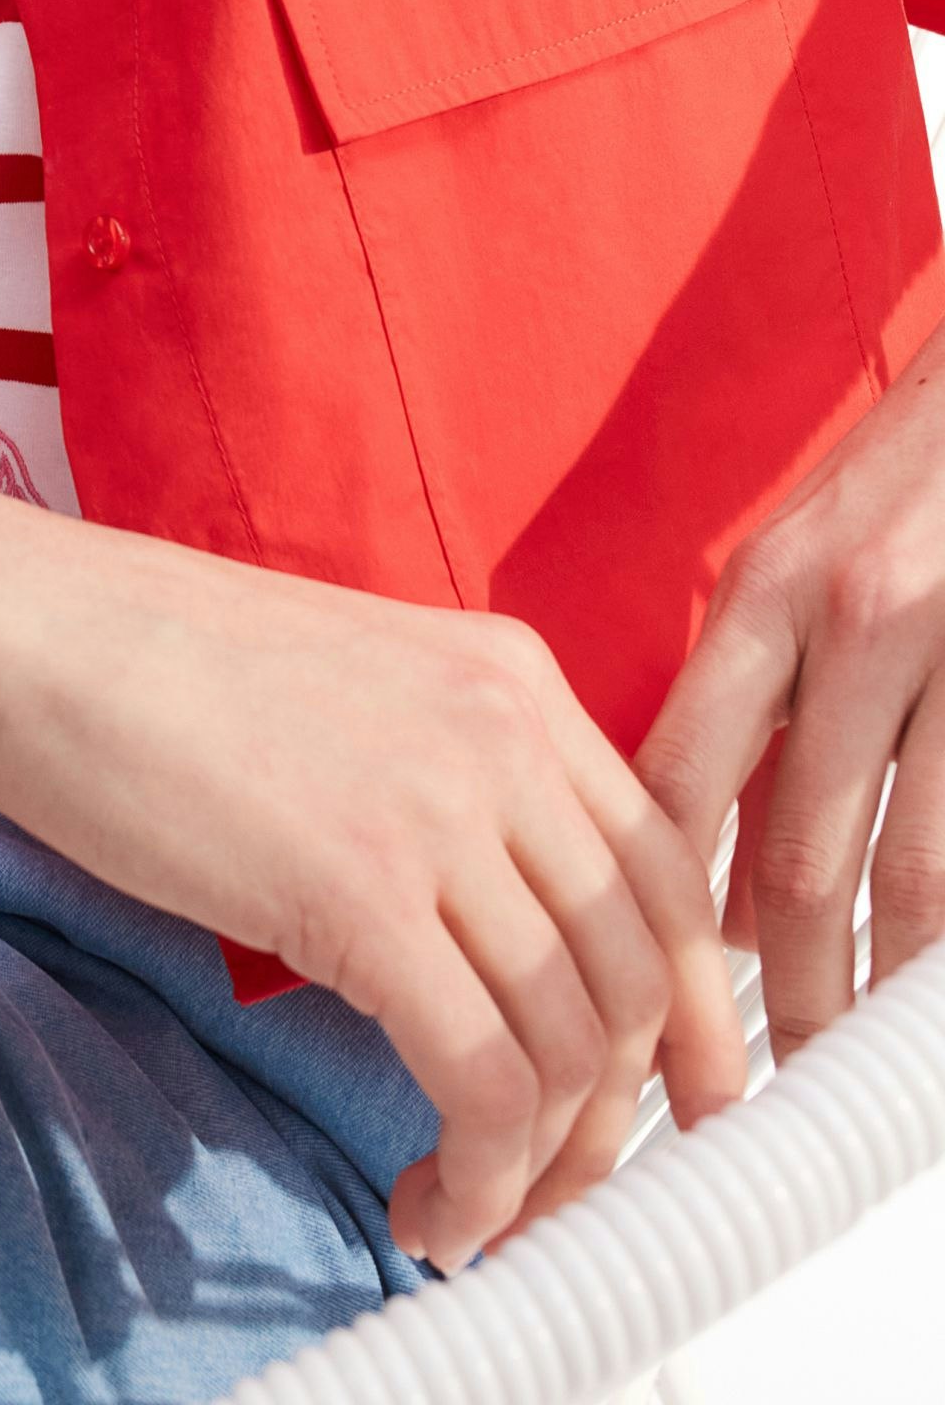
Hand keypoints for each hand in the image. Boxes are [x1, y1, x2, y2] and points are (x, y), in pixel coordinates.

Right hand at [0, 507, 746, 1273]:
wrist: (16, 621)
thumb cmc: (139, 661)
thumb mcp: (346, 691)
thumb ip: (440, 779)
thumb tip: (483, 936)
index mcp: (508, 674)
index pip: (668, 868)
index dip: (689, 1012)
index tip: (673, 1107)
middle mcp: (504, 730)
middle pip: (639, 967)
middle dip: (616, 1115)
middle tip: (560, 1192)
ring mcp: (439, 804)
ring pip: (572, 1039)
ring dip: (543, 1166)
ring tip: (473, 1209)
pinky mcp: (361, 890)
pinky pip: (484, 1078)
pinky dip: (482, 1176)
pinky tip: (430, 1205)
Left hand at [640, 334, 944, 1058]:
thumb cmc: (903, 486)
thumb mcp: (793, 568)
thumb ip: (748, 708)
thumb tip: (711, 887)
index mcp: (770, 597)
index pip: (684, 782)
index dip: (660, 908)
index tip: (654, 1004)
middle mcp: (856, 627)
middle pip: (798, 855)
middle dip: (781, 992)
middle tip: (765, 1086)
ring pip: (912, 874)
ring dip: (881, 985)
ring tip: (856, 1060)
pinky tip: (928, 978)